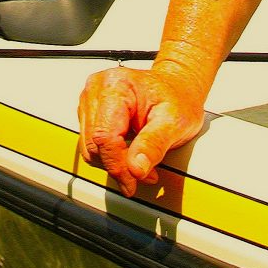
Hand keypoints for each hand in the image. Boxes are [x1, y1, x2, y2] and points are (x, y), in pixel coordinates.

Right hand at [77, 65, 205, 196]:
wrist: (178, 86)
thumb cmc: (177, 97)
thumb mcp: (174, 121)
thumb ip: (153, 144)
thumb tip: (136, 168)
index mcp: (116, 85)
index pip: (105, 135)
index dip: (118, 165)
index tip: (132, 182)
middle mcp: (97, 88)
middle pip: (94, 142)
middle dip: (117, 166)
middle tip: (143, 175)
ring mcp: (91, 99)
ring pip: (89, 146)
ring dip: (112, 163)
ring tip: (140, 163)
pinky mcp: (90, 111)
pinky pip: (91, 143)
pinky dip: (110, 155)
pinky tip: (129, 154)